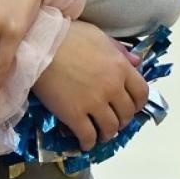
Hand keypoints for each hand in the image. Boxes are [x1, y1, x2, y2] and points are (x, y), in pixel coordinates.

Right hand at [31, 22, 149, 150]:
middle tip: (112, 120)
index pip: (141, 93)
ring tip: (100, 133)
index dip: (137, 103)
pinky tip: (85, 143)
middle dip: (122, 120)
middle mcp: (112, 87)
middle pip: (127, 113)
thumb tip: (136, 62)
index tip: (130, 106)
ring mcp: (94, 103)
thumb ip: (118, 50)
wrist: (38, 44)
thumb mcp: (98, 36)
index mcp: (120, 67)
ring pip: (110, 128)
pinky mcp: (74, 114)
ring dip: (107, 133)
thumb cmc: (67, 35)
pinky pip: (88, 136)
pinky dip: (89, 143)